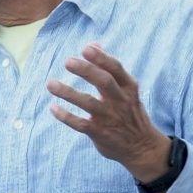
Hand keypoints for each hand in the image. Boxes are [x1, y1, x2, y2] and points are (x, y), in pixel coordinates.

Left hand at [47, 43, 169, 181]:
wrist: (142, 147)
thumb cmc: (130, 112)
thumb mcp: (126, 89)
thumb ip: (109, 68)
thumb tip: (93, 44)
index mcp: (128, 88)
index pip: (115, 68)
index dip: (101, 58)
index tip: (86, 48)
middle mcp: (120, 101)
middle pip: (104, 82)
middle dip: (86, 70)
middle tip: (68, 62)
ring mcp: (110, 118)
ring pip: (88, 103)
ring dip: (69, 93)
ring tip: (51, 84)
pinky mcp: (100, 133)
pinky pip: (81, 124)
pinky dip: (66, 116)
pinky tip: (54, 108)